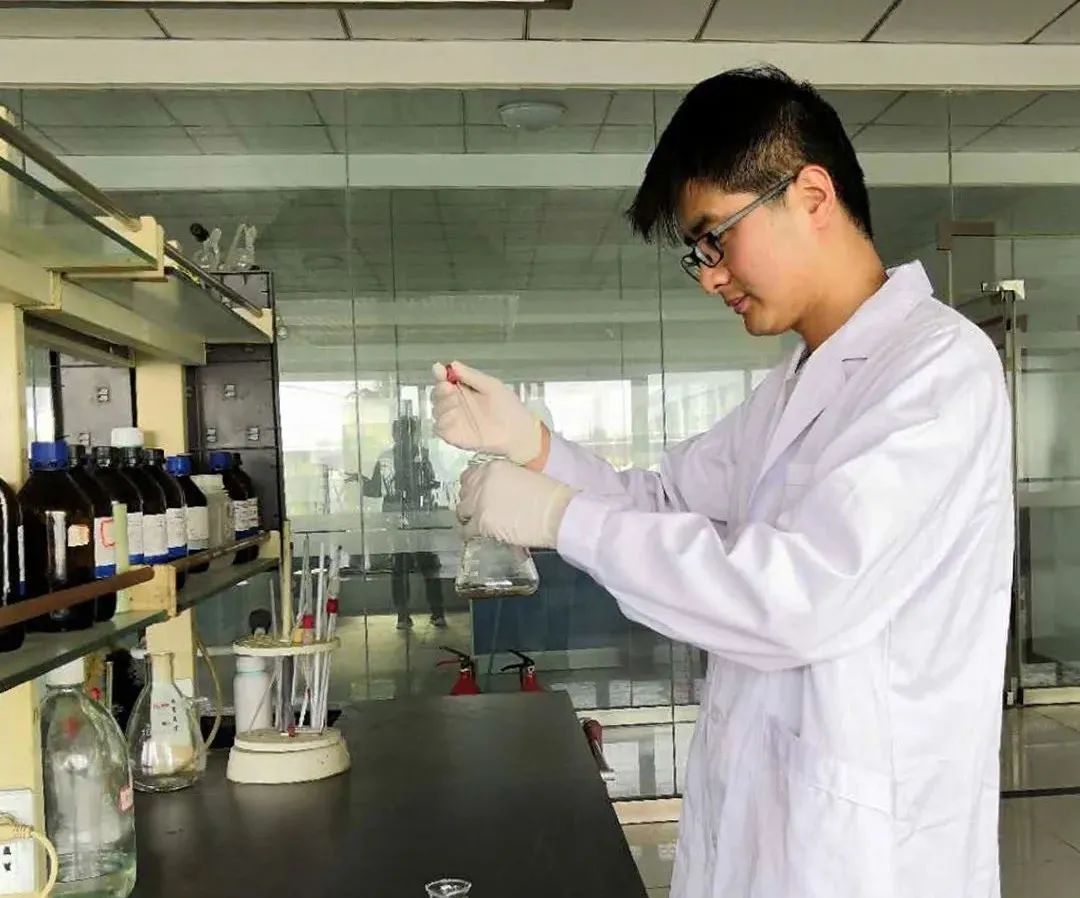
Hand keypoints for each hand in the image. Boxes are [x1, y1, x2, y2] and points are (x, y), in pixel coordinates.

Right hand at [432, 361, 541, 464]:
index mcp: (463, 389)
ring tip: (455, 402)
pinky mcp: (454, 436)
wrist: (518, 432)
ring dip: (442, 405)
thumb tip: (452, 365)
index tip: (440, 371)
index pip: (444, 379)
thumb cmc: (508, 408)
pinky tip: (453, 417)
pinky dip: (443, 422)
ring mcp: (454, 420)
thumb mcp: (491, 386)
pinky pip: (440, 428)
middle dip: (440, 390)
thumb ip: (472, 376)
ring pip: (437, 411)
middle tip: (448, 387)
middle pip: (437, 394)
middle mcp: (455, 404)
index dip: (439, 374)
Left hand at [457, 460, 575, 549]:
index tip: (475, 494)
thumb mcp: (523, 478)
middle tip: (477, 510)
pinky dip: (471, 534)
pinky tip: (477, 536)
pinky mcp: (482, 522)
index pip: (470, 475)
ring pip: (462, 510)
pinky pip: (468, 529)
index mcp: (494, 468)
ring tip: (476, 524)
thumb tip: (498, 494)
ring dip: (469, 517)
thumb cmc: (550, 497)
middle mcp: (482, 482)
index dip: (472, 486)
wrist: (557, 513)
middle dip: (469, 501)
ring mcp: (480, 502)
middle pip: (464, 492)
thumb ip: (505, 482)